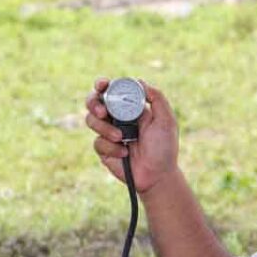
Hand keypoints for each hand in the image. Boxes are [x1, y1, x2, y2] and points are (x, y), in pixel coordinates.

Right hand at [85, 77, 179, 193]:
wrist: (157, 175)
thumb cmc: (164, 147)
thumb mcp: (166, 120)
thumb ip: (156, 97)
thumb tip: (139, 81)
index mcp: (130, 107)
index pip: (112, 90)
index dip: (103, 84)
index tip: (103, 85)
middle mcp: (116, 118)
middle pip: (94, 102)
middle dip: (93, 103)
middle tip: (102, 112)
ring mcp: (108, 133)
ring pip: (91, 121)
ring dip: (104, 128)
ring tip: (121, 138)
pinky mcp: (103, 149)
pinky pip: (97, 142)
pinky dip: (111, 147)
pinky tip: (124, 153)